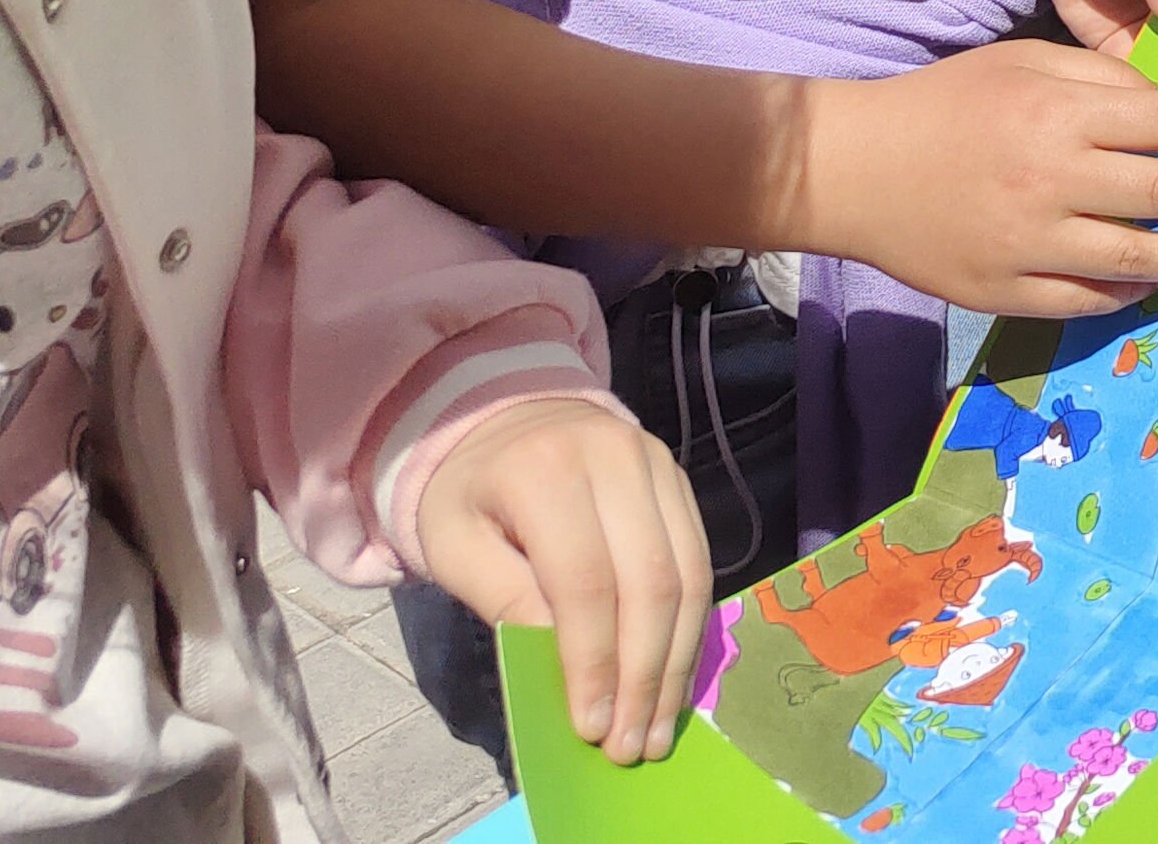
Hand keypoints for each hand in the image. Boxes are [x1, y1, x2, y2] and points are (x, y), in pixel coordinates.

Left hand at [411, 397, 707, 766]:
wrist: (507, 415)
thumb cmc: (471, 493)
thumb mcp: (456, 546)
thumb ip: (506, 599)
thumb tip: (570, 665)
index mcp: (547, 472)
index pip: (585, 581)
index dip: (595, 660)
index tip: (592, 726)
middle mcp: (616, 458)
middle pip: (652, 581)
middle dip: (646, 674)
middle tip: (635, 743)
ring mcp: (658, 464)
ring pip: (690, 574)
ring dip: (678, 660)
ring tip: (660, 724)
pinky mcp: (680, 478)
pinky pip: (701, 560)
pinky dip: (691, 627)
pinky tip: (674, 674)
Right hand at [808, 40, 1157, 317]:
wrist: (854, 169)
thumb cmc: (947, 103)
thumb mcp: (1025, 62)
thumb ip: (1101, 81)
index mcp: (1059, 117)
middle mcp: (1053, 182)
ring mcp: (1030, 245)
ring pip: (1139, 259)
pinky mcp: (1006, 292)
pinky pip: (1087, 300)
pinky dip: (1132, 291)